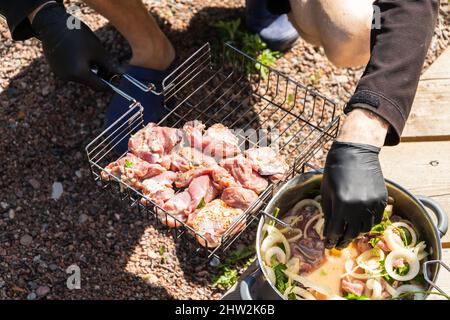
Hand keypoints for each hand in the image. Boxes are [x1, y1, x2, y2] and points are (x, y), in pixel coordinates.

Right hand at [31, 3, 119, 90]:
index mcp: (79, 73)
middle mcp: (68, 77)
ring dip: (89, 71)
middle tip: (103, 62)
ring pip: (82, 78)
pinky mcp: (56, 69)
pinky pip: (72, 73)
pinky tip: (78, 54)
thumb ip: (109, 66)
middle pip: (91, 82)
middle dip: (99, 75)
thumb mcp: (98, 50)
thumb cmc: (78, 35)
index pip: (99, 87)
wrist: (53, 24)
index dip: (110, 85)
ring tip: (88, 54)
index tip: (117, 80)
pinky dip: (79, 67)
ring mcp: (61, 74)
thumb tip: (121, 75)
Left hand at [321, 108, 388, 248]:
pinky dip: (367, 224)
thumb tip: (329, 230)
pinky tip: (359, 225)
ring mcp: (372, 204)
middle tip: (338, 245)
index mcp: (341, 205)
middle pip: (352, 233)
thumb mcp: (326, 192)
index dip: (331, 240)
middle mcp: (359, 207)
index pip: (336, 231)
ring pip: (365, 228)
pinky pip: (376, 219)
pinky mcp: (382, 200)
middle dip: (343, 241)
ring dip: (356, 234)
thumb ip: (328, 212)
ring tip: (349, 235)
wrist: (355, 153)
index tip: (328, 245)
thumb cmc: (335, 171)